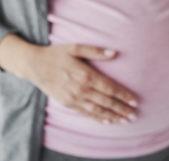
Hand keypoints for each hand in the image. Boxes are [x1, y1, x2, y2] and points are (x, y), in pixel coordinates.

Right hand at [0, 34, 138, 124]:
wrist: (33, 65)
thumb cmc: (56, 54)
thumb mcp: (75, 47)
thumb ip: (95, 51)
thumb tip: (114, 53)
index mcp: (86, 75)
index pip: (110, 88)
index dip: (124, 96)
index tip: (135, 101)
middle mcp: (81, 89)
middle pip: (106, 102)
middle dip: (122, 109)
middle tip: (134, 115)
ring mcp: (73, 98)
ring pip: (97, 110)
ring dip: (113, 116)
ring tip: (125, 120)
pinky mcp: (67, 103)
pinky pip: (85, 113)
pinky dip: (97, 118)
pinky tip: (107, 121)